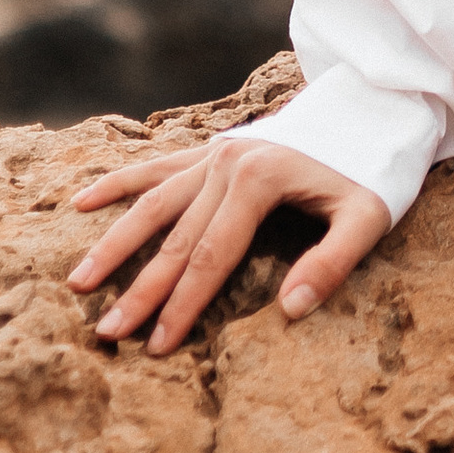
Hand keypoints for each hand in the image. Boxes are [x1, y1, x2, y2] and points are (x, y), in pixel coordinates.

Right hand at [65, 128, 390, 352]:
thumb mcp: (369, 216)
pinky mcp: (212, 147)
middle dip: (140, 290)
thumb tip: (289, 311)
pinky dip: (119, 183)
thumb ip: (332, 263)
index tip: (156, 347)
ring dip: (115, 242)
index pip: (212, 256)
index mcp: (259, 180)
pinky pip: (156, 167)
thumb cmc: (374, 167)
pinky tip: (81, 201)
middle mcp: (227, 162)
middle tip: (106, 333)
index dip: (183, 305)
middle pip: (175, 237)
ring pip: (152, 203)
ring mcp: (215, 151)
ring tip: (79, 282)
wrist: (375, 105)